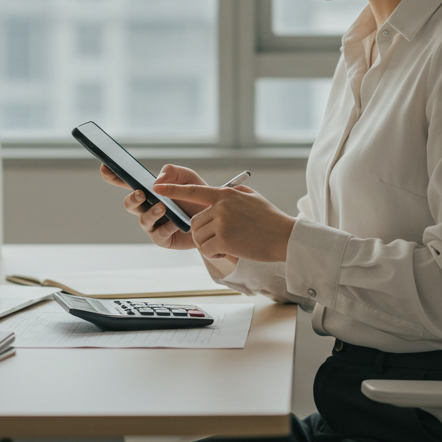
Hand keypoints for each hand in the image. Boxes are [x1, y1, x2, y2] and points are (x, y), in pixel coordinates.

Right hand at [99, 164, 206, 251]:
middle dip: (132, 198)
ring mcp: (153, 224)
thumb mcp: (188, 177)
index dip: (113, 176)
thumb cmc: (197, 195)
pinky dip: (167, 226)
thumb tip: (157, 182)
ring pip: (143, 220)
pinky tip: (176, 222)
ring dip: (151, 213)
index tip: (105, 167)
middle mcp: (147, 208)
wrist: (216, 217)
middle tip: (141, 193)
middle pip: (129, 204)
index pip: (127, 182)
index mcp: (149, 190)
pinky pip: (159, 234)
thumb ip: (173, 172)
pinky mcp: (162, 239)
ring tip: (162, 207)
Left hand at [151, 183, 296, 263]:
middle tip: (222, 238)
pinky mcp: (223, 239)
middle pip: (195, 221)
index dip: (173, 190)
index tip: (157, 188)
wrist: (284, 237)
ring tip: (228, 244)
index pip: (194, 191)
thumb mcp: (252, 197)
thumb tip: (217, 195)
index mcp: (226, 194)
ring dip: (208, 244)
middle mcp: (221, 206)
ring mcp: (221, 222)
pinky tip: (229, 250)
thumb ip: (233, 194)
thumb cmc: (270, 219)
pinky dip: (213, 253)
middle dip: (203, 232)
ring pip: (198, 236)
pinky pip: (205, 249)